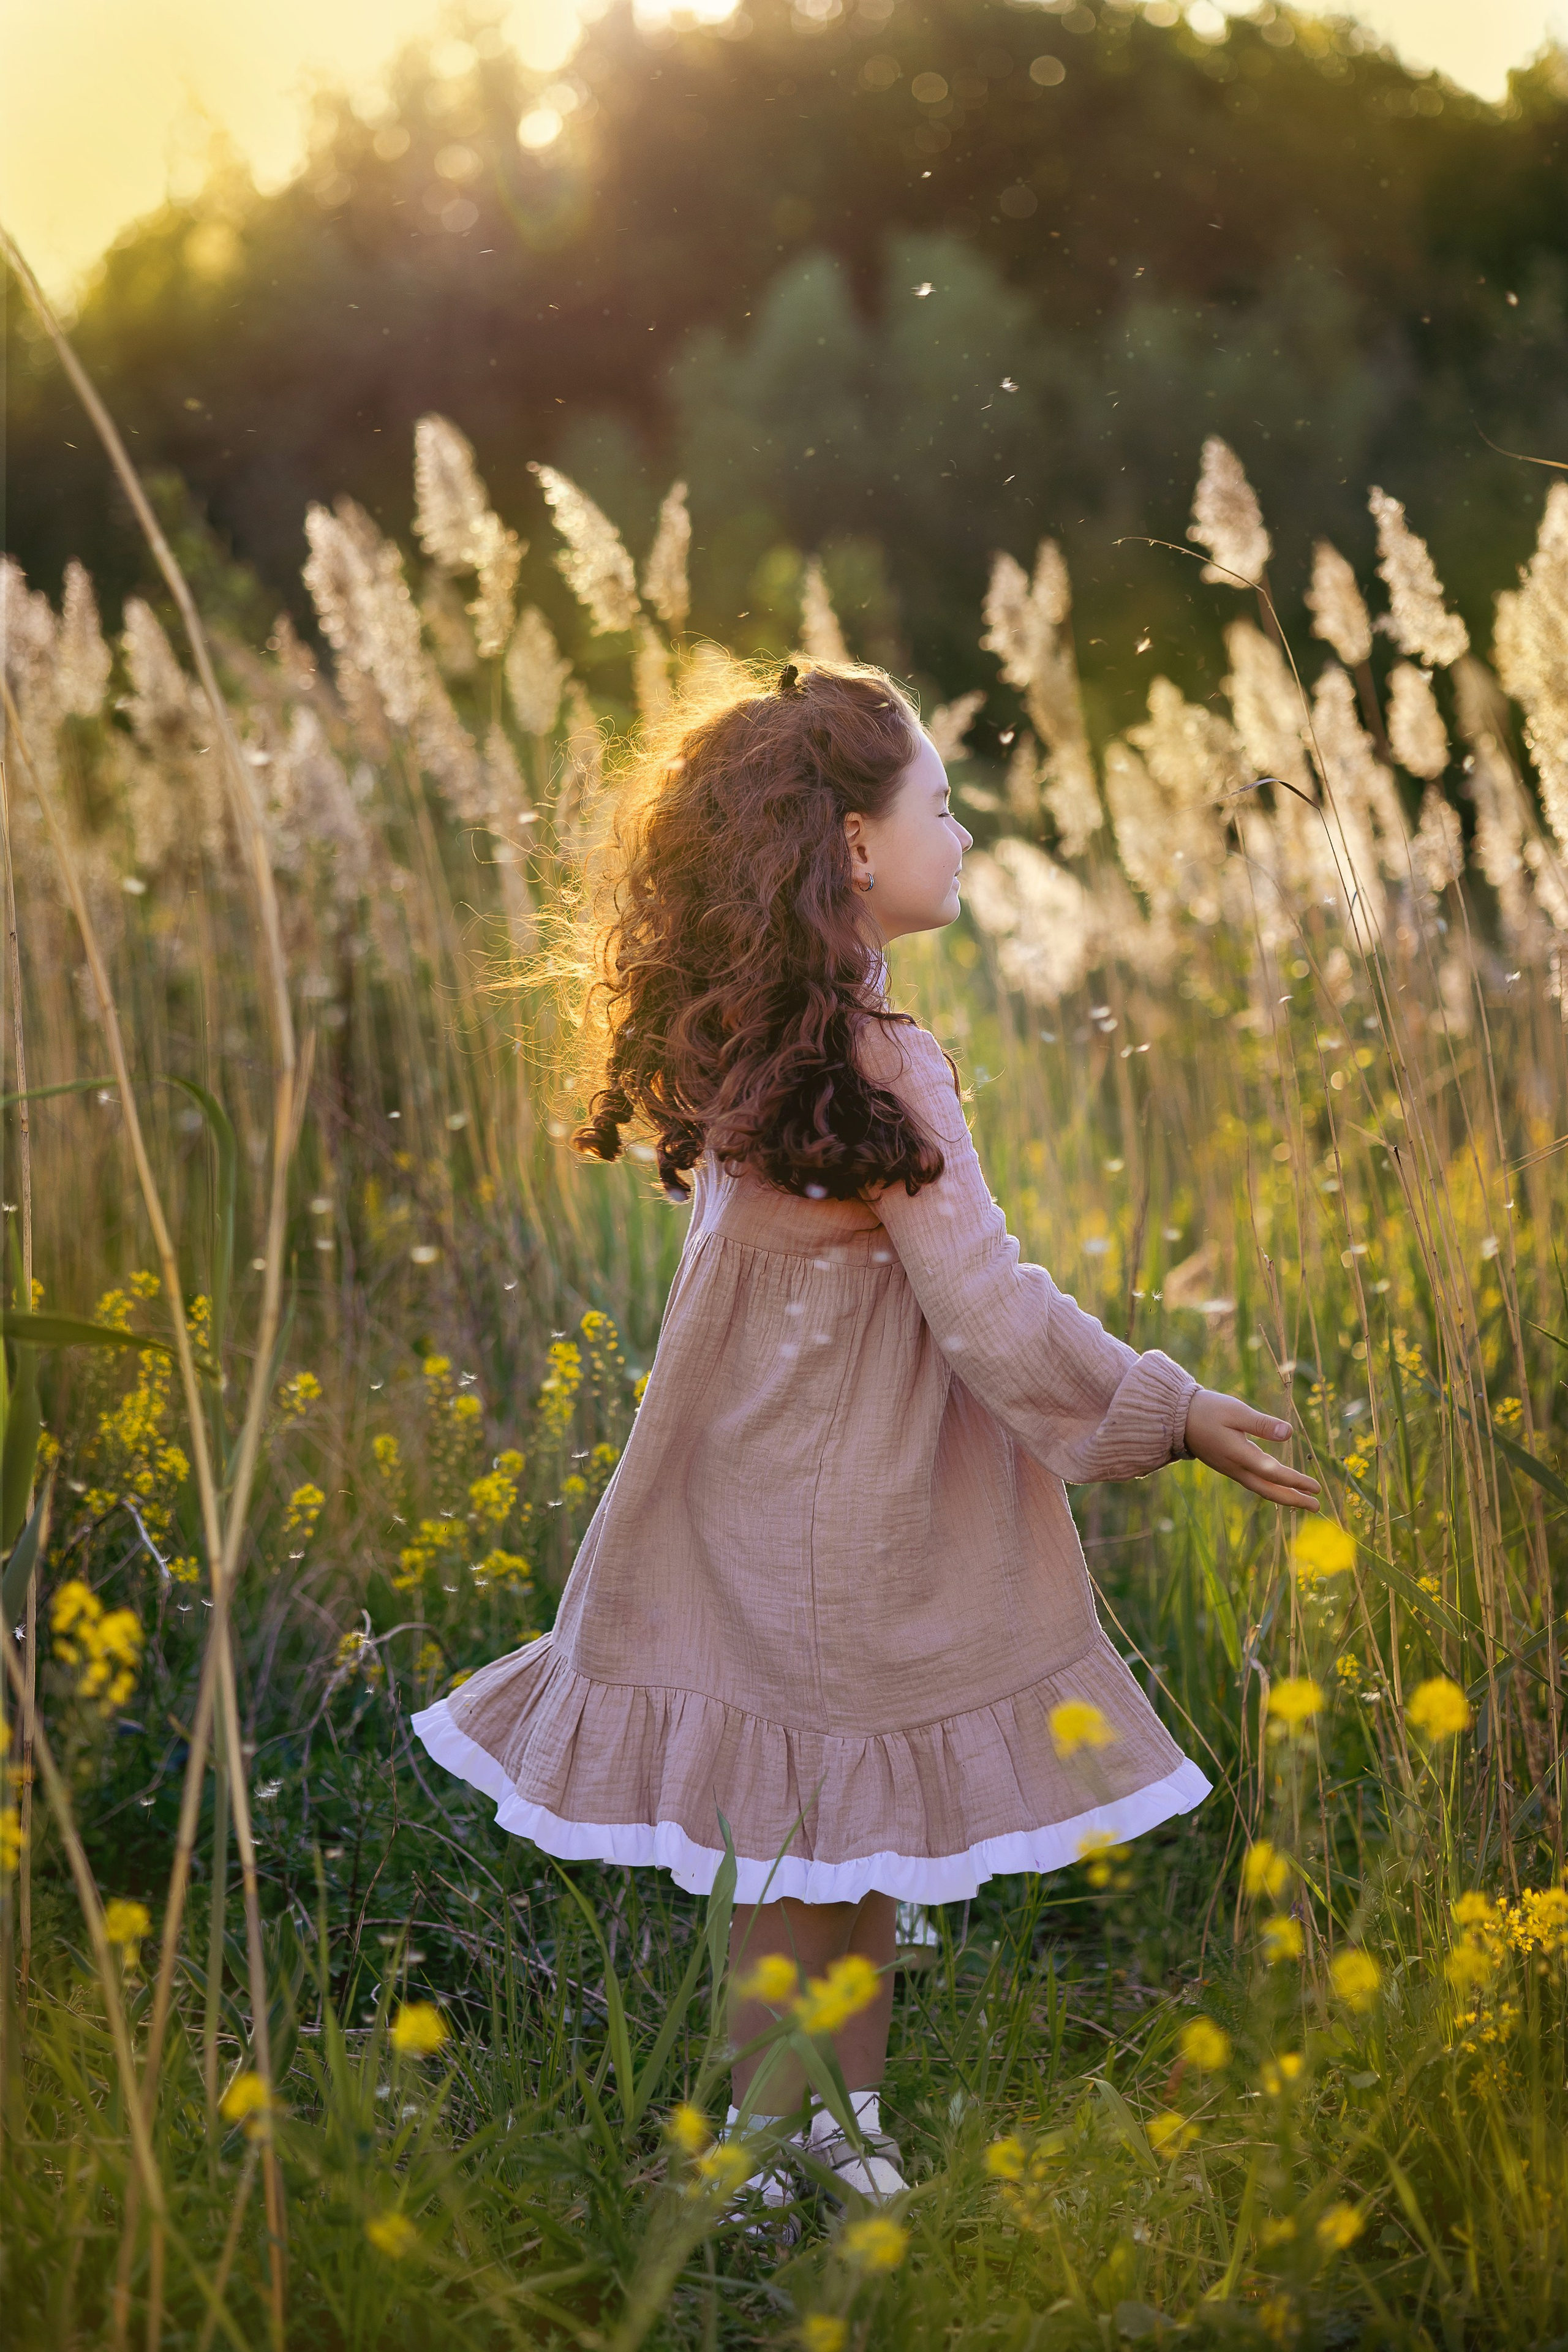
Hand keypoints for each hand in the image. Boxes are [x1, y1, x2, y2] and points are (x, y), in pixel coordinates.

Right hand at [1181, 1387, 1320, 1509]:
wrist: (1176, 1419)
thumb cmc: (1207, 1410)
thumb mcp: (1235, 1411)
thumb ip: (1261, 1424)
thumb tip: (1289, 1433)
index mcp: (1239, 1454)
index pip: (1273, 1473)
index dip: (1296, 1482)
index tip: (1316, 1488)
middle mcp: (1236, 1467)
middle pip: (1269, 1490)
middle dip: (1294, 1499)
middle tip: (1317, 1506)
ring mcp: (1231, 1469)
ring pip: (1261, 1488)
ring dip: (1284, 1496)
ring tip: (1303, 1500)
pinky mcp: (1228, 1465)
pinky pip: (1254, 1482)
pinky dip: (1270, 1487)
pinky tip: (1278, 1486)